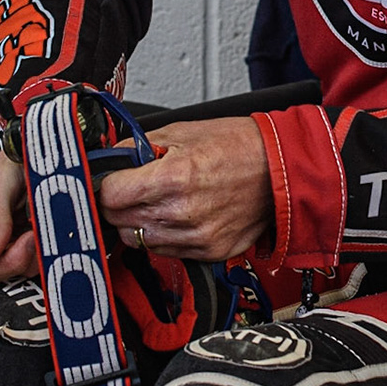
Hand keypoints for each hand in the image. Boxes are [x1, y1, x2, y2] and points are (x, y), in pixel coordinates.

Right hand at [0, 151, 36, 285]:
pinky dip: (44, 249)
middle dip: (23, 258)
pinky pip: (34, 261)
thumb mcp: (0, 183)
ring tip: (41, 224)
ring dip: (37, 253)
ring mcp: (2, 246)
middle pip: (0, 275)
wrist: (31, 152)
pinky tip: (45, 229)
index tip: (29, 238)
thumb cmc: (11, 161)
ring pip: (20, 272)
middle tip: (38, 231)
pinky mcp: (21, 245)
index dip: (7, 262)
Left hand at [97, 117, 272, 260]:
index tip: (111, 181)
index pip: (110, 196)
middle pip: (119, 222)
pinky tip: (177, 215)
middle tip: (133, 189)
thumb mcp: (180, 132)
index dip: (106, 186)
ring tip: (159, 202)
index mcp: (174, 178)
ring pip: (138, 241)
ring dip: (139, 223)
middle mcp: (182, 213)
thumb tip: (110, 159)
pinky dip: (164, 236)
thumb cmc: (237, 146)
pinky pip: (165, 252)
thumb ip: (138, 148)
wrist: (280, 169)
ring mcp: (196, 237)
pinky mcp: (209, 253)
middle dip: (119, 204)